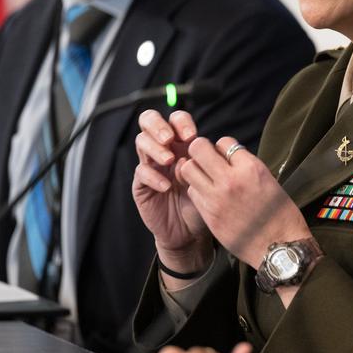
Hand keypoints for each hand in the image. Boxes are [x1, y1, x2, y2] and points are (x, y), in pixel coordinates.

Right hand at [132, 109, 210, 273]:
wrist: (191, 232)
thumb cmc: (205, 202)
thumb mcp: (211, 178)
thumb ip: (208, 161)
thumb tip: (210, 145)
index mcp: (181, 143)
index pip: (175, 119)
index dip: (181, 121)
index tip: (192, 134)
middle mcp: (163, 149)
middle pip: (149, 121)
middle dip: (158, 126)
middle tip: (170, 138)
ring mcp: (150, 165)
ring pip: (142, 142)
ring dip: (155, 148)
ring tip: (170, 160)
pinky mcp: (141, 185)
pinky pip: (142, 173)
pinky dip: (153, 176)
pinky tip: (166, 185)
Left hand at [177, 136, 310, 268]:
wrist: (279, 247)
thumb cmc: (279, 214)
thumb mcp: (268, 180)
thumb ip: (245, 166)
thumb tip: (228, 157)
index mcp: (251, 168)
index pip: (223, 142)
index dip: (222, 148)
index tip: (226, 157)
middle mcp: (231, 179)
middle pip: (198, 148)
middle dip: (200, 151)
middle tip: (205, 161)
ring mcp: (216, 197)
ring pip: (188, 169)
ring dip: (194, 170)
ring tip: (204, 178)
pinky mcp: (208, 214)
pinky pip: (192, 192)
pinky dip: (197, 190)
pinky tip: (207, 196)